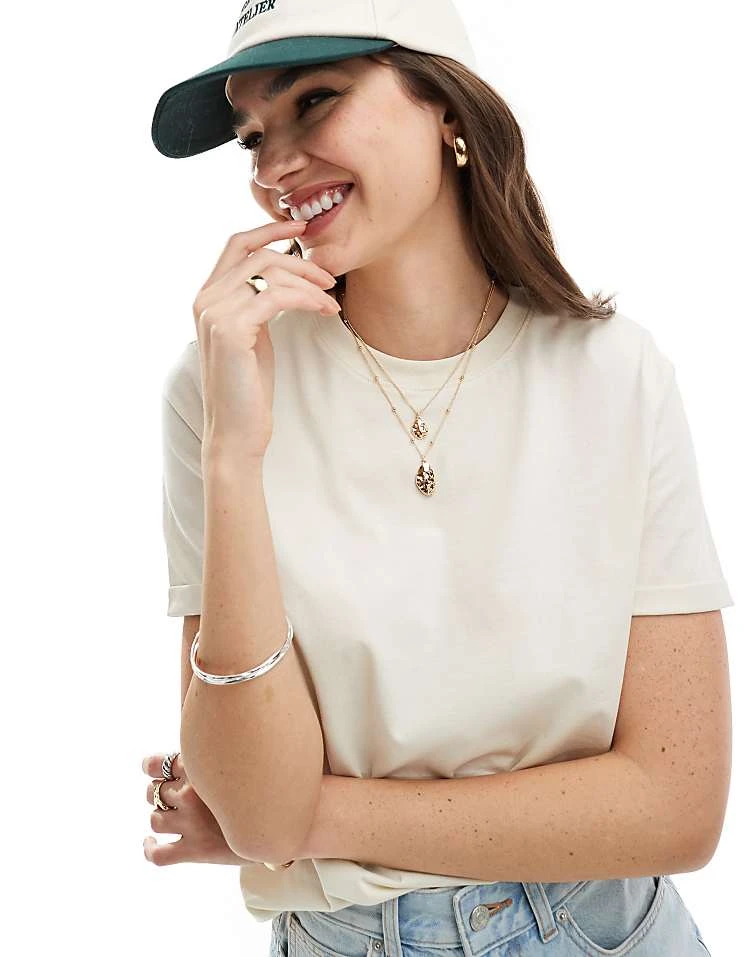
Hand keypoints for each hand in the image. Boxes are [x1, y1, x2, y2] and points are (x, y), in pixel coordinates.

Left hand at [142, 751, 252, 865]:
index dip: (151, 766)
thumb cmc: (263, 788)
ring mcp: (191, 824)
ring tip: (168, 818)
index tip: (153, 768)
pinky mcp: (195, 851)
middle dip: (158, 794)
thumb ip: (212, 756)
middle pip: (153, 792)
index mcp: (200, 769)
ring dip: (158, 819)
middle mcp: (191, 795)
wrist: (283, 824)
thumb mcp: (237, 762)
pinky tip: (150, 844)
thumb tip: (192, 744)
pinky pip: (158, 855)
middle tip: (170, 797)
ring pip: (154, 820)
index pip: (157, 765)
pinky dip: (149, 849)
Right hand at [192, 219, 339, 457]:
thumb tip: (285, 278)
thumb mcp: (254, 334)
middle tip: (330, 278)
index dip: (269, 230)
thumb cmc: (248, 387)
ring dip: (309, 283)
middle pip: (257, 255)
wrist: (237, 430)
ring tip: (331, 301)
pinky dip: (306, 298)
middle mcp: (205, 299)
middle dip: (300, 262)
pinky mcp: (230, 329)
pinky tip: (323, 311)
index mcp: (208, 296)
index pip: (236, 245)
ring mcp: (213, 312)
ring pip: (270, 273)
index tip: (301, 228)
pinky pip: (276, 296)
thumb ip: (258, 303)